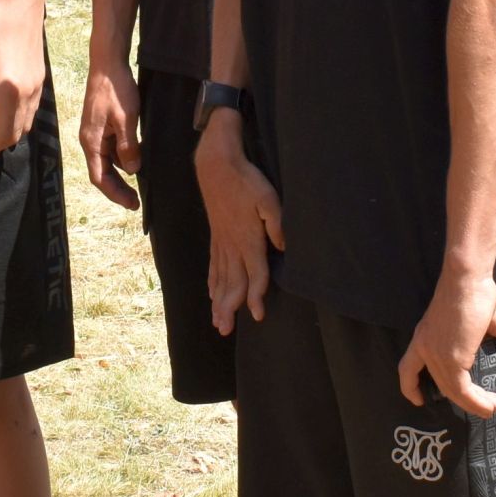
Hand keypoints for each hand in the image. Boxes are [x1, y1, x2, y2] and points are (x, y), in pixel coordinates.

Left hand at [0, 0, 48, 166]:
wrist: (22, 1)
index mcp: (10, 91)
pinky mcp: (40, 77)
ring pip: (26, 123)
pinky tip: (2, 116)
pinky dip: (17, 122)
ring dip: (6, 135)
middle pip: (16, 133)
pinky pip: (31, 111)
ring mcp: (37, 85)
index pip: (2, 134)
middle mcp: (28, 93)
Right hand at [77, 53, 142, 210]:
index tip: (132, 204)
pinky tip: (138, 156)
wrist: (108, 63)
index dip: (115, 193)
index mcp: (91, 141)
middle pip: (103, 172)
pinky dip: (124, 156)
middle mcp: (90, 140)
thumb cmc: (116, 88)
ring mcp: (95, 132)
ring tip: (142, 180)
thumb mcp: (127, 119)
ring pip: (109, 160)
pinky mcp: (102, 125)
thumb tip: (133, 170)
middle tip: (137, 200)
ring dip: (123, 171)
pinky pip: (112, 148)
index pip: (99, 178)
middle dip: (119, 188)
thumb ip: (128, 146)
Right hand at [197, 112, 282, 334]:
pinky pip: (213, 264)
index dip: (256, 297)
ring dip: (218, 301)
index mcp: (248, 239)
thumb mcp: (269, 199)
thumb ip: (277, 225)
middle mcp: (232, 245)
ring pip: (220, 278)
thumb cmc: (246, 180)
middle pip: (231, 283)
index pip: (254, 274)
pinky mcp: (216, 235)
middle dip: (229, 309)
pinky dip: (212, 282)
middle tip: (225, 331)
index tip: (258, 315)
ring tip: (217, 322)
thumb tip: (285, 247)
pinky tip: (210, 293)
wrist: (216, 164)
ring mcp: (221, 241)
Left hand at [400, 268, 495, 415]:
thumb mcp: (480, 313)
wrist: (466, 280)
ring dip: (475, 404)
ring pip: (453, 391)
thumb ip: (491, 324)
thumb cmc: (471, 289)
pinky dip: (477, 402)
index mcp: (424, 336)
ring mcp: (437, 355)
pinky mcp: (452, 361)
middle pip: (438, 383)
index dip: (410, 385)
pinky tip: (490, 406)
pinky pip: (463, 390)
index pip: (408, 367)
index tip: (417, 399)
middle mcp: (426, 348)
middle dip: (461, 400)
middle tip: (481, 407)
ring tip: (493, 409)